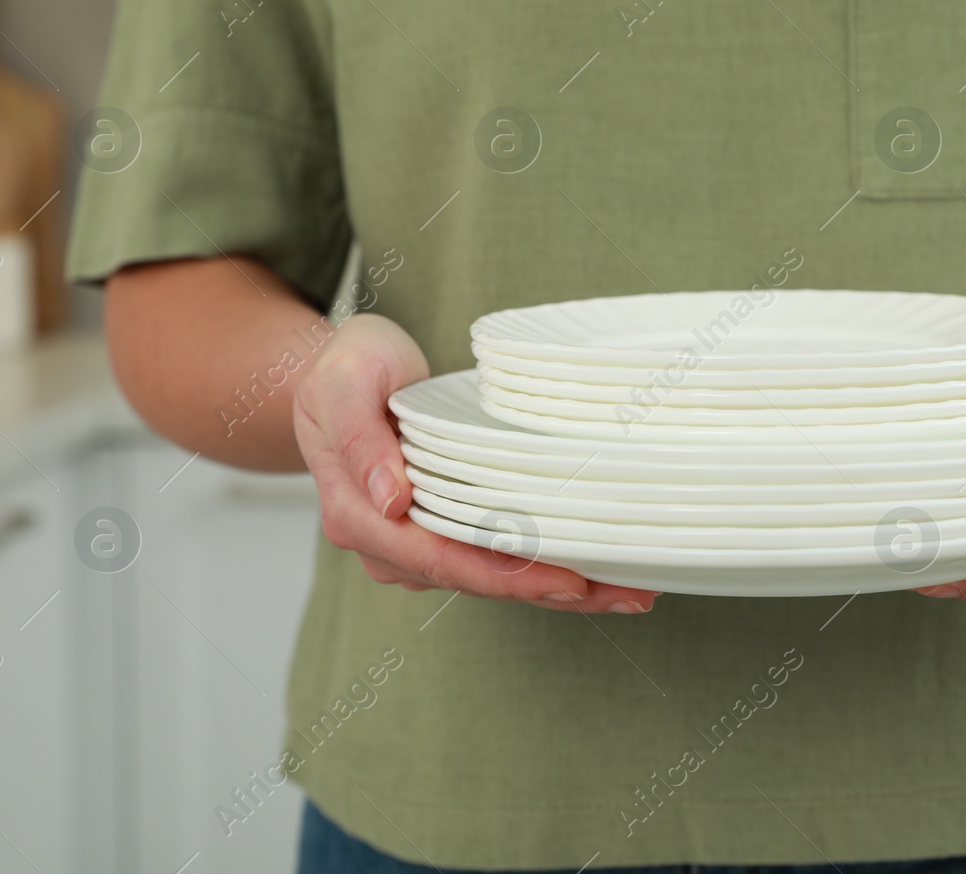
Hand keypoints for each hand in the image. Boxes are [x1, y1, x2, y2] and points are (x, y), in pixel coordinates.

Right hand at [293, 314, 657, 612]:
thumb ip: (361, 439)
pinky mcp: (440, 531)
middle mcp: (388, 544)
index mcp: (359, 516)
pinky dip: (544, 562)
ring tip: (629, 588)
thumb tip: (391, 500)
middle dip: (556, 592)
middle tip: (629, 594)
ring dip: (560, 584)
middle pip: (480, 581)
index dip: (511, 578)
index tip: (570, 583)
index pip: (446, 561)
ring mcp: (414, 543)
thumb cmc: (344, 370)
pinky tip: (595, 563)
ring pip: (493, 577)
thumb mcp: (344, 383)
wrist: (336, 370)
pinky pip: (495, 556)